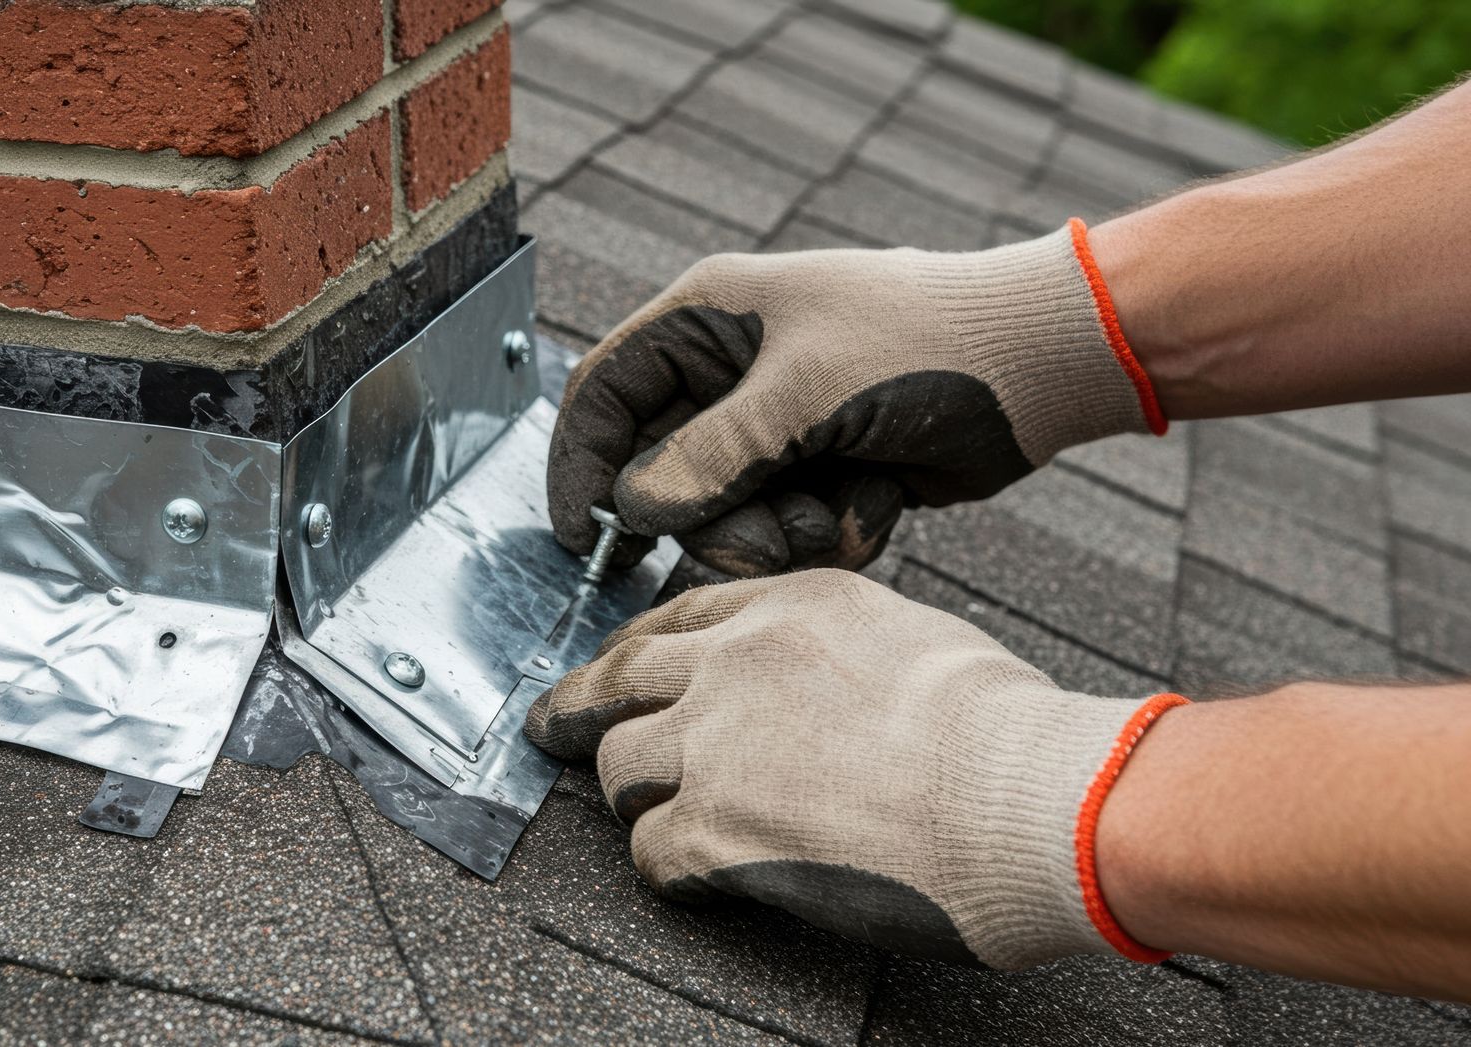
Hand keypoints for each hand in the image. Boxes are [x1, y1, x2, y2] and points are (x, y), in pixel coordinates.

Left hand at [523, 569, 1184, 968]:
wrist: (1028, 800)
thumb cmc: (1003, 729)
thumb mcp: (911, 635)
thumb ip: (833, 645)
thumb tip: (811, 676)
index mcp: (788, 609)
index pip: (674, 617)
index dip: (632, 650)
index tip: (615, 668)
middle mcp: (735, 666)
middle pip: (614, 683)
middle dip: (577, 709)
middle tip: (551, 728)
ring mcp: (716, 748)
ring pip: (616, 768)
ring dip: (632, 797)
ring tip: (651, 817)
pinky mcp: (716, 832)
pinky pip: (649, 853)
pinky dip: (665, 868)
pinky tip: (693, 875)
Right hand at [547, 222, 1162, 577]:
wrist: (1046, 363)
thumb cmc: (927, 342)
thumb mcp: (805, 393)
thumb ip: (710, 456)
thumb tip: (632, 509)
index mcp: (710, 320)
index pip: (604, 393)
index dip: (582, 466)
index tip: (582, 539)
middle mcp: (734, 373)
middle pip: (664, 474)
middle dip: (714, 518)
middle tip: (765, 534)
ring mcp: (782, 425)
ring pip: (727, 515)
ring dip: (779, 530)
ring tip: (835, 505)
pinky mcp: (825, 468)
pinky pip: (787, 527)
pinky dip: (830, 527)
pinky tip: (878, 498)